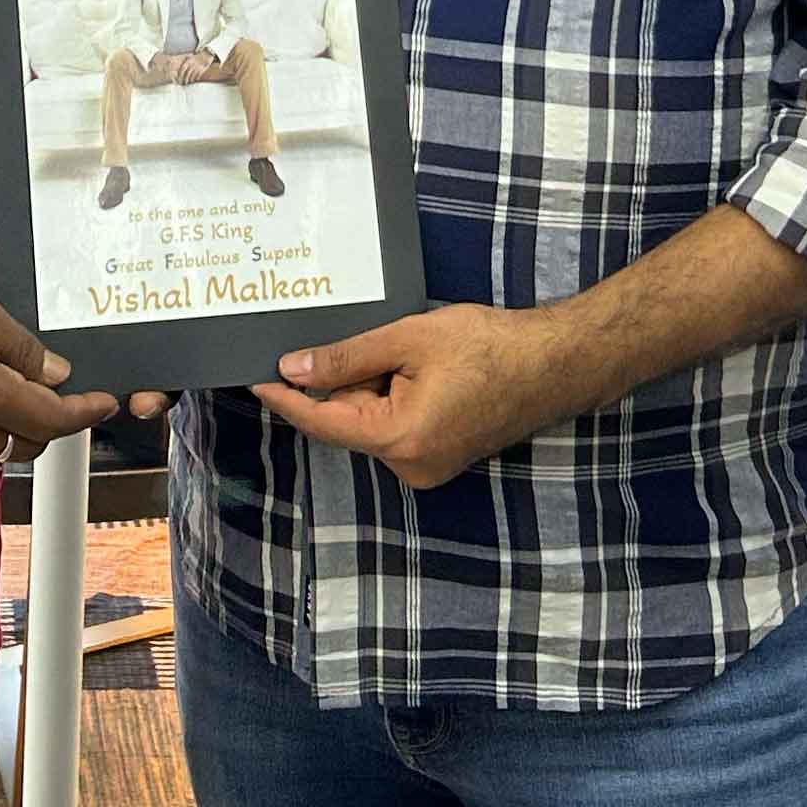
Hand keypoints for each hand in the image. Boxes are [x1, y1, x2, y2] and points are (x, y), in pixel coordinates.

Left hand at [173, 52, 216, 85]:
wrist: (206, 54)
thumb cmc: (196, 57)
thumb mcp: (190, 57)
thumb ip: (184, 62)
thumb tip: (176, 67)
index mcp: (188, 61)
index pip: (183, 68)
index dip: (180, 74)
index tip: (178, 78)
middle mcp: (193, 64)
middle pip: (187, 73)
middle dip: (185, 79)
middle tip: (184, 83)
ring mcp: (198, 67)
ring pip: (193, 75)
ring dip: (190, 80)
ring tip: (189, 82)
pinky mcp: (202, 69)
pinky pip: (198, 75)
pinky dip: (196, 78)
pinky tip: (195, 80)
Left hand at [255, 306, 563, 491]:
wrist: (554, 363)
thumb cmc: (489, 347)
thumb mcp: (408, 339)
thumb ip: (347, 357)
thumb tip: (294, 369)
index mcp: (398, 439)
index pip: (321, 420)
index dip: (284, 397)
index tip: (252, 377)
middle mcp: (410, 466)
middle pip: (346, 422)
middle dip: (340, 382)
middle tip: (347, 339)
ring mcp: (427, 467)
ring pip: (371, 424)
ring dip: (369, 388)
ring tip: (399, 350)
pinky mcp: (441, 458)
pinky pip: (395, 429)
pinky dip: (389, 399)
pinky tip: (413, 368)